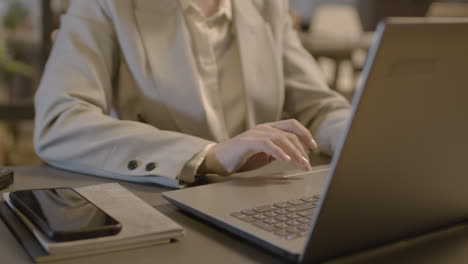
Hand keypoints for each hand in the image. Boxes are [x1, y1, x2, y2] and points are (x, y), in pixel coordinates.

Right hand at [198, 119, 317, 175]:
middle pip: (289, 134)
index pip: (291, 125)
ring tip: (301, 164)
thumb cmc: (241, 158)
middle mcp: (263, 128)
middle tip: (308, 163)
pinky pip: (267, 144)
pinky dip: (278, 152)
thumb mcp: (265, 155)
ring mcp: (255, 134)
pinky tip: (285, 160)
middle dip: (302, 149)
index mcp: (268, 129)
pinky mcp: (247, 143)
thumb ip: (278, 152)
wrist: (218, 160)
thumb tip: (295, 156)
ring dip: (294, 152)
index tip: (313, 146)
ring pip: (281, 139)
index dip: (304, 133)